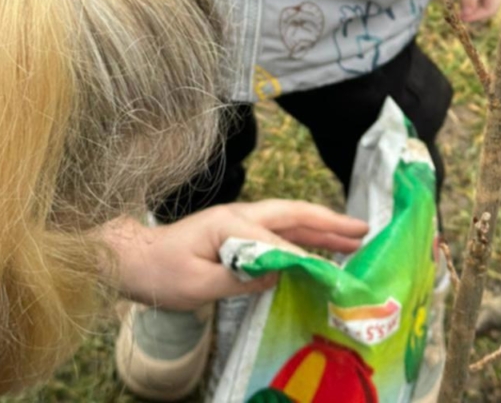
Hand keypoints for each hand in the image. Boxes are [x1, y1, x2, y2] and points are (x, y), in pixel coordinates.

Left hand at [102, 201, 368, 309]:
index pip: (278, 236)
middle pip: (294, 215)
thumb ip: (240, 278)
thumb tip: (279, 274)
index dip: (308, 250)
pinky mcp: (239, 233)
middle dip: (330, 222)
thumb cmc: (163, 273)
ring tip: (353, 237)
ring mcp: (241, 221)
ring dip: (322, 228)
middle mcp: (242, 215)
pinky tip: (321, 247)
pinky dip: (305, 237)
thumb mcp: (199, 285)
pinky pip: (280, 232)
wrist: (136, 261)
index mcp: (232, 223)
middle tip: (363, 230)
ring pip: (290, 221)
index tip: (336, 261)